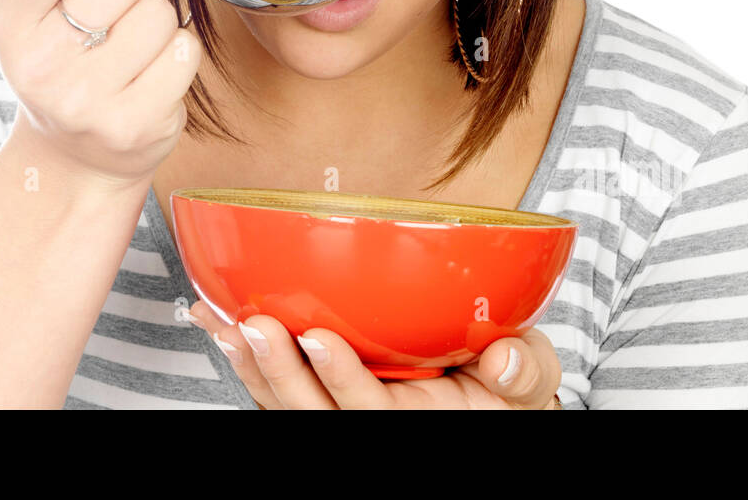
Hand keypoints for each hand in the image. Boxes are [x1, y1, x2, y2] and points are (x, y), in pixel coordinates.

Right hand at [0, 0, 201, 186]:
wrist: (75, 151)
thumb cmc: (64, 49)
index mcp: (5, 20)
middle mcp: (35, 65)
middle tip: (119, 2)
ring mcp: (83, 101)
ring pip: (159, 14)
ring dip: (157, 20)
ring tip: (132, 45)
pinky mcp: (132, 126)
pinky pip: (185, 53)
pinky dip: (179, 54)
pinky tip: (153, 71)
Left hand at [187, 301, 563, 408]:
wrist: (490, 397)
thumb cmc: (506, 385)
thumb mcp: (530, 379)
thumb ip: (526, 370)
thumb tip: (505, 360)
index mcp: (424, 423)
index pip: (375, 414)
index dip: (344, 380)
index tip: (318, 338)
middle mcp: (373, 425)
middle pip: (315, 415)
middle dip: (280, 374)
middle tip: (255, 326)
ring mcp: (340, 412)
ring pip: (284, 405)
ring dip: (251, 367)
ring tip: (224, 323)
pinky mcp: (318, 398)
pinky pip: (272, 389)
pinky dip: (243, 358)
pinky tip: (217, 322)